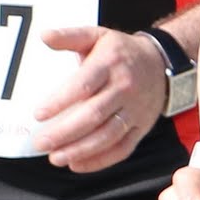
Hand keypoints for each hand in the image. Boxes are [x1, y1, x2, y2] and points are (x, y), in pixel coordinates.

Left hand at [29, 25, 166, 171]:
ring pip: (107, 135)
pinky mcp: (141, 127)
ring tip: (55, 157)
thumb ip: (69, 36)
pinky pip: (122, 149)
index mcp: (110, 64)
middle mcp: (124, 88)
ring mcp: (135, 110)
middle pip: (93, 115)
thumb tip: (45, 36)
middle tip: (41, 143)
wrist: (161, 63)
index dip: (60, 101)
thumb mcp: (97, 35)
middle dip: (64, 133)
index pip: (84, 85)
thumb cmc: (121, 52)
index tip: (39, 114)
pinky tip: (78, 164)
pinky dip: (100, 160)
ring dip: (80, 150)